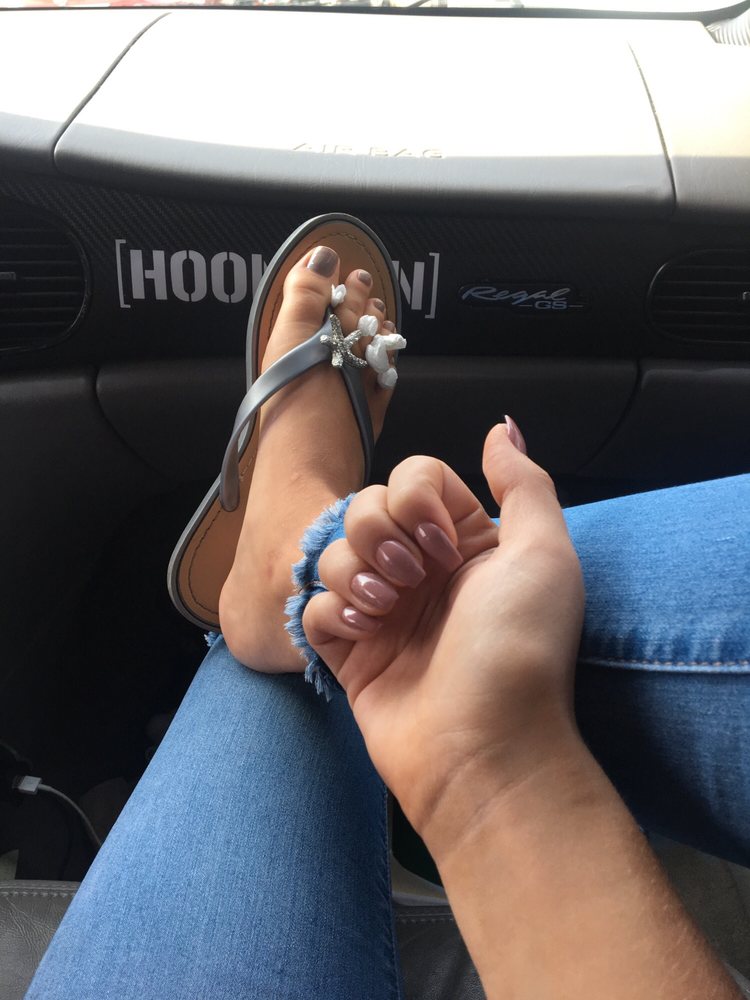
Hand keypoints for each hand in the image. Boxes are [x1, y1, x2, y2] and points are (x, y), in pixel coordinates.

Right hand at [303, 422, 585, 850]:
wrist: (483, 751)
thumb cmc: (520, 650)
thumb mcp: (543, 555)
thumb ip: (522, 483)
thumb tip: (500, 429)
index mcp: (467, 542)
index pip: (415, 477)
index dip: (417, 500)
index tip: (442, 544)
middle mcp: (423, 570)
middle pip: (366, 506)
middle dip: (378, 533)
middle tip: (410, 579)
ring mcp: (383, 611)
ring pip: (333, 551)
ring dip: (353, 574)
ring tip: (384, 612)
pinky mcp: (349, 650)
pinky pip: (312, 605)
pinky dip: (330, 614)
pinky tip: (360, 637)